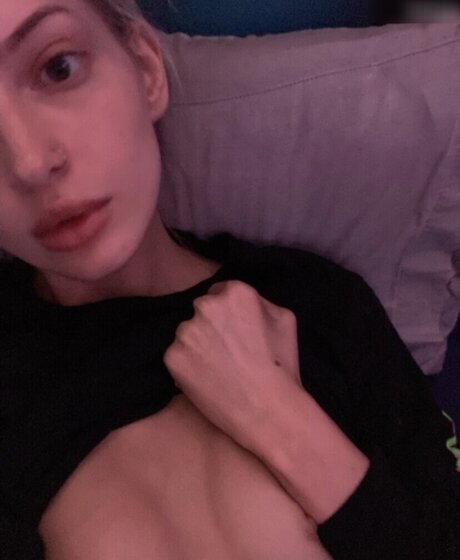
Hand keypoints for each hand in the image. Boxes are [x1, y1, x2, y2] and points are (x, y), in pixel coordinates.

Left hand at [163, 280, 302, 449]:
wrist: (267, 410)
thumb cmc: (281, 366)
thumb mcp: (285, 320)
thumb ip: (260, 301)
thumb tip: (242, 303)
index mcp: (235, 293)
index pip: (220, 292)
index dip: (228, 314)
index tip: (235, 332)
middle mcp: (206, 306)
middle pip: (201, 311)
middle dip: (211, 326)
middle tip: (227, 351)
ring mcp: (186, 332)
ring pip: (187, 333)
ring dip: (197, 345)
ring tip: (217, 369)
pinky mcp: (172, 357)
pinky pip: (177, 356)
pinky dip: (187, 367)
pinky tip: (206, 380)